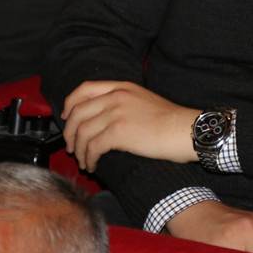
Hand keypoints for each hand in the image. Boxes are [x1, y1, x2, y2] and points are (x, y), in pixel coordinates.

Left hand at [60, 80, 198, 170]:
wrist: (185, 130)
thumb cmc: (170, 121)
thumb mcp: (144, 100)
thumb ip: (123, 103)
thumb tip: (104, 119)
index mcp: (121, 87)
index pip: (85, 89)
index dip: (70, 103)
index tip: (66, 117)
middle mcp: (116, 96)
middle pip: (78, 112)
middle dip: (70, 132)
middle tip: (71, 147)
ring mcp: (116, 113)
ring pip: (83, 132)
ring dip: (79, 150)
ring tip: (84, 161)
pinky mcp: (118, 132)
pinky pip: (93, 147)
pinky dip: (89, 158)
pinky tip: (93, 165)